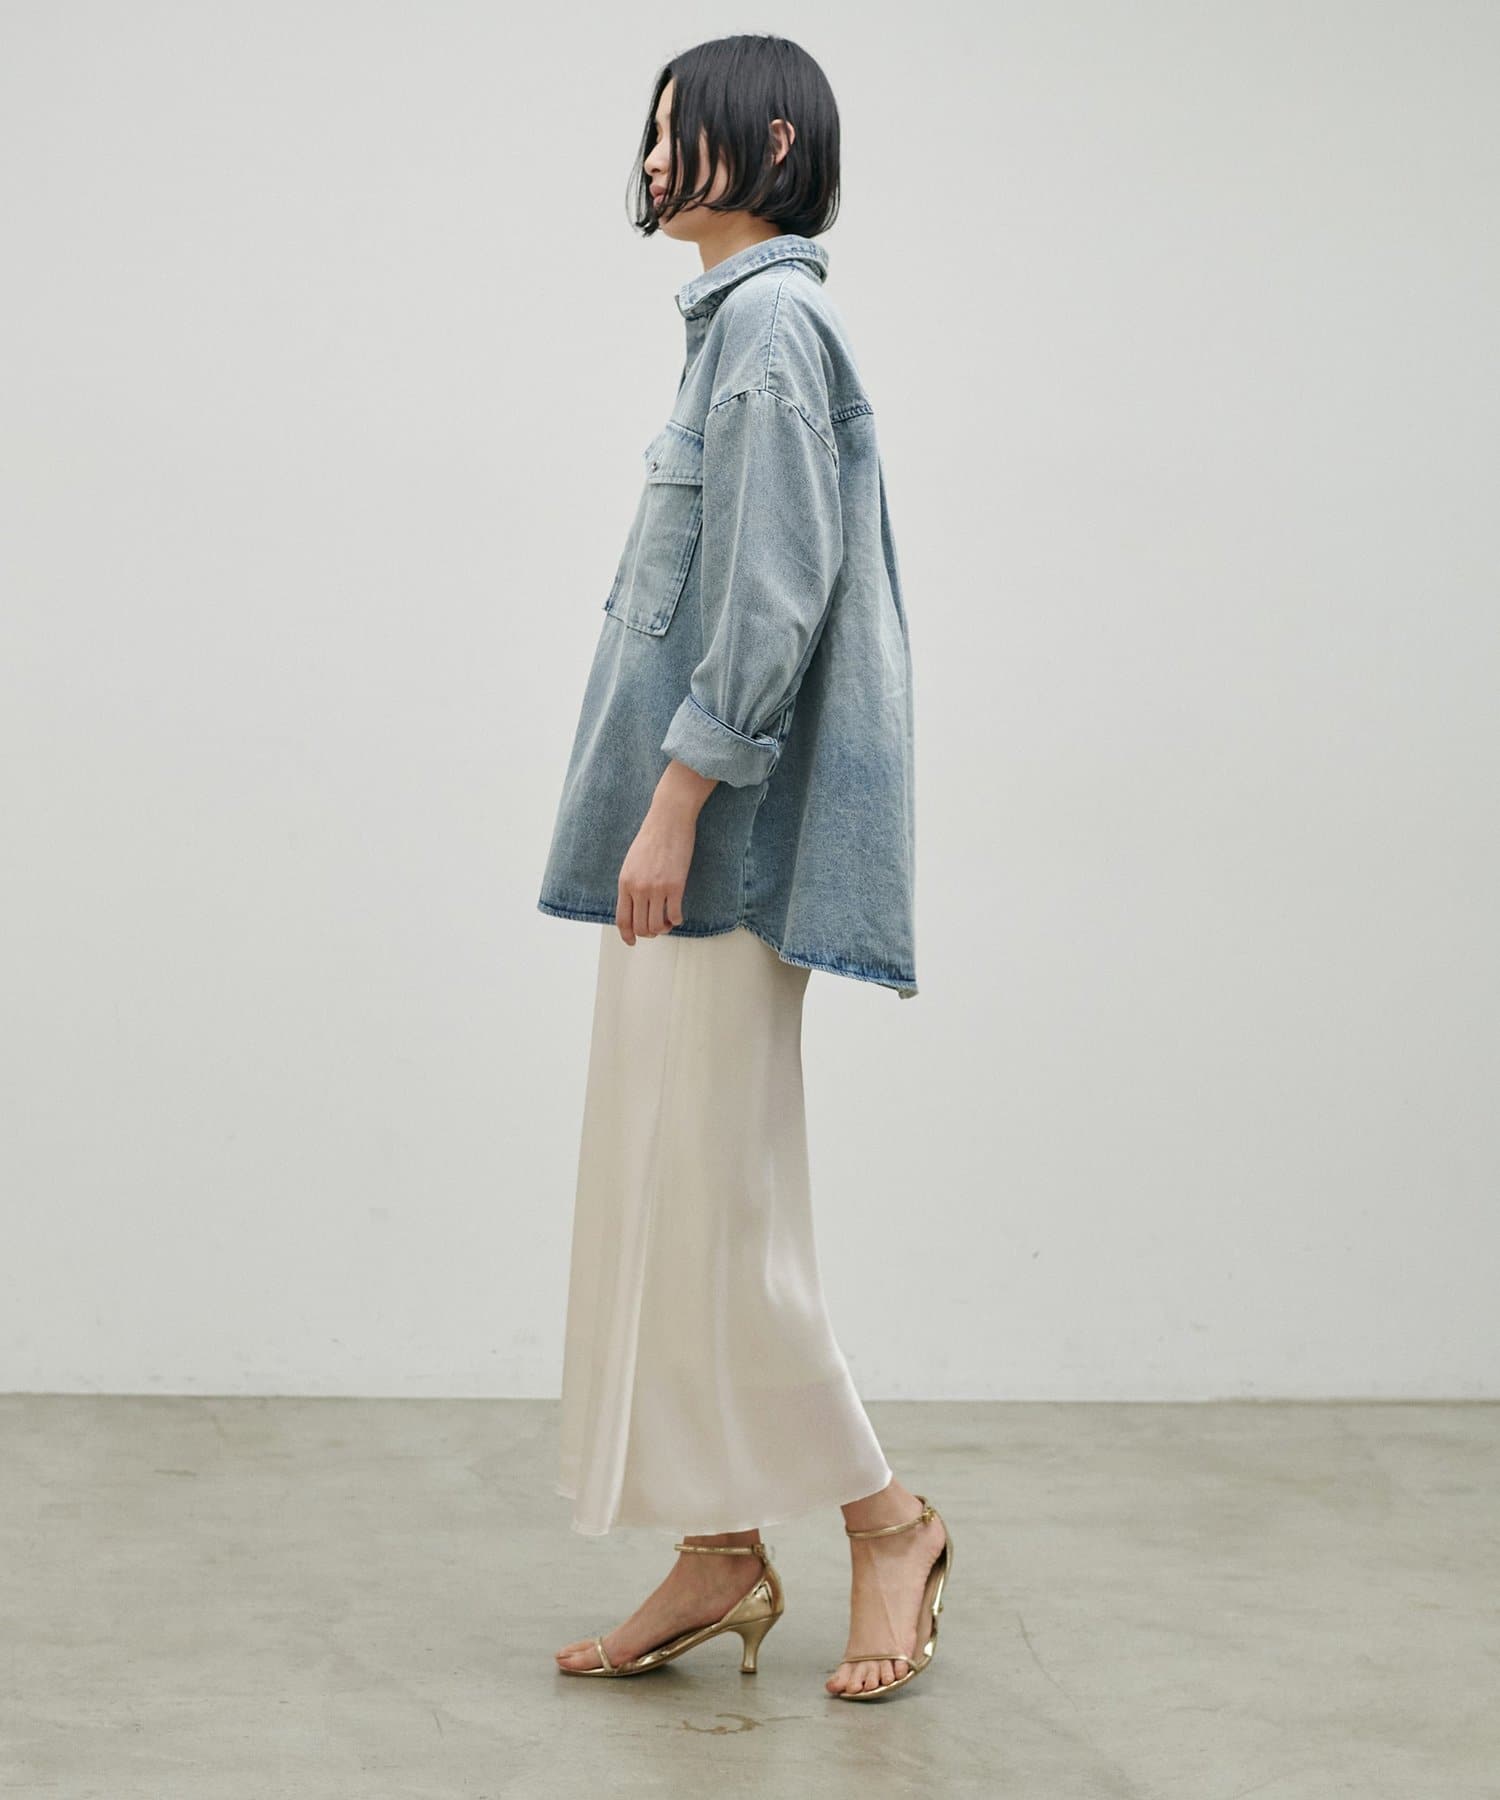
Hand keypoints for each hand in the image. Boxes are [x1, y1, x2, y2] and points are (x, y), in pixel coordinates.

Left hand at [616, 760, 717, 942]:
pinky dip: (677, 920)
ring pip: (657, 925)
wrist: (668, 819)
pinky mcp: (675, 885)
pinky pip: (675, 915)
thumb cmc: (652, 837)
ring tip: (668, 921)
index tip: (632, 941)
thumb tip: (636, 906)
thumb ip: (631, 884)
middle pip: (641, 927)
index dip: (627, 935)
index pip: (622, 919)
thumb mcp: (632, 862)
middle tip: (658, 928)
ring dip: (664, 929)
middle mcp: (638, 888)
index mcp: (625, 883)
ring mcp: (656, 888)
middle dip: (649, 933)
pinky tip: (678, 914)